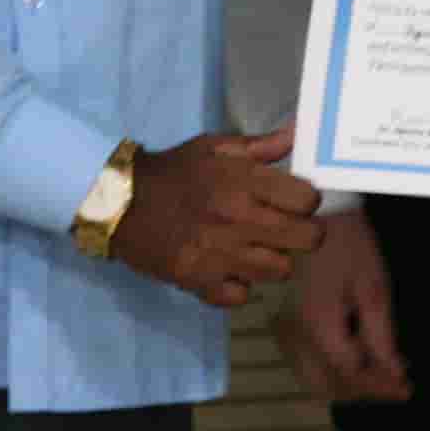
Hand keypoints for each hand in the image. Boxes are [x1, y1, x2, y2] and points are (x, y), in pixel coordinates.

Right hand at [111, 128, 323, 307]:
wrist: (121, 202)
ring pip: (280, 270)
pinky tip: (230, 270)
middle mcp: (239, 219)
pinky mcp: (200, 282)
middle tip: (288, 230)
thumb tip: (297, 134)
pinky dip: (239, 287)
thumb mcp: (214, 147)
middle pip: (306, 239)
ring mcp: (221, 254)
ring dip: (274, 261)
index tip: (296, 201)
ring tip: (258, 249)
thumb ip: (260, 146)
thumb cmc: (175, 171)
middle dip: (304, 234)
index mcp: (245, 182)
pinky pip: (242, 296)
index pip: (308, 199)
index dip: (307, 200)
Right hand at [277, 208, 411, 401]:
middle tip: (396, 385)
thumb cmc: (347, 245)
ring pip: (312, 379)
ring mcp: (284, 331)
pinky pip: (303, 363)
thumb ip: (382, 335)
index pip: (350, 373)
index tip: (407, 387)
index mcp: (318, 325)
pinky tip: (355, 359)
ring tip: (380, 374)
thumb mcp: (373, 288)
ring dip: (346, 385)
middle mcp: (295, 335)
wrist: (313, 216)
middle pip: (328, 385)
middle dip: (365, 391)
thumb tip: (394, 372)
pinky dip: (329, 371)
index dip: (381, 386)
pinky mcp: (282, 325)